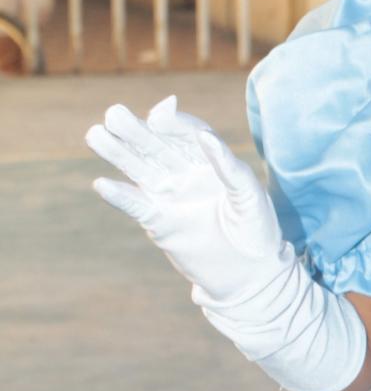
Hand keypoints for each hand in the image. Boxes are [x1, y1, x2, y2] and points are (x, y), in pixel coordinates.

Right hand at [87, 96, 283, 305]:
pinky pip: (135, 205)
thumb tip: (206, 136)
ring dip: (117, 153)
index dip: (172, 123)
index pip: (188, 134)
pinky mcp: (159, 222)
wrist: (250, 276)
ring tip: (94, 134)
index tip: (157, 116)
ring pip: (139, 169)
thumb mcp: (249, 196)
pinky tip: (102, 184)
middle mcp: (186, 173)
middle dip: (135, 130)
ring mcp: (170, 196)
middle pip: (156, 146)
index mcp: (212, 161)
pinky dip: (119, 196)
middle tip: (114, 114)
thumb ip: (229, 167)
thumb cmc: (257, 231)